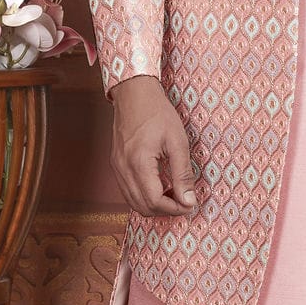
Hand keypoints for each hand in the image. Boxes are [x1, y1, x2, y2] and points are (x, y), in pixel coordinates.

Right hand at [110, 75, 199, 217]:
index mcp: (139, 163)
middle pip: (142, 207)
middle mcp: (123, 169)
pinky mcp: (116, 165)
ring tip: (173, 194)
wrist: (134, 94)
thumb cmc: (157, 113)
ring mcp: (117, 168)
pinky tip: (159, 186)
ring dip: (154, 205)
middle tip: (184, 201)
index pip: (155, 201)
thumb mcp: (177, 141)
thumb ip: (183, 174)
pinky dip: (144, 196)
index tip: (190, 204)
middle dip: (165, 210)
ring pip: (133, 202)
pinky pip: (128, 191)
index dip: (175, 209)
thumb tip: (189, 201)